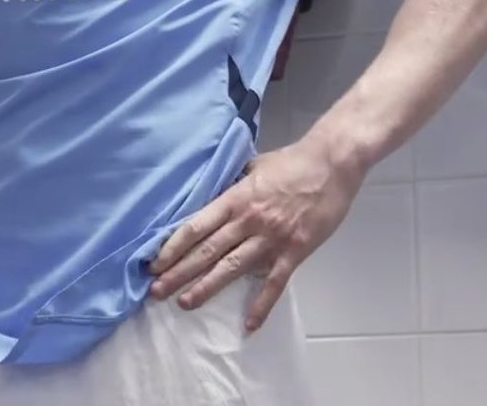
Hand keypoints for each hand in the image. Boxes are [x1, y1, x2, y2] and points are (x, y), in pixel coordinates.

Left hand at [147, 138, 363, 330]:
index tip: (155, 262)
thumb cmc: (291, 162)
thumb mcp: (252, 166)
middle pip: (208, 251)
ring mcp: (271, 238)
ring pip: (232, 268)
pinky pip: (274, 283)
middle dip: (180, 272)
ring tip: (185, 303)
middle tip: (157, 291)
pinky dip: (261, 305)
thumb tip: (213, 196)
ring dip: (207, 288)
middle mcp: (248, 220)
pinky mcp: (294, 252)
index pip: (197, 226)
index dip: (174, 246)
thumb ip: (233, 185)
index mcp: (236, 198)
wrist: (331, 165)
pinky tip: (248, 325)